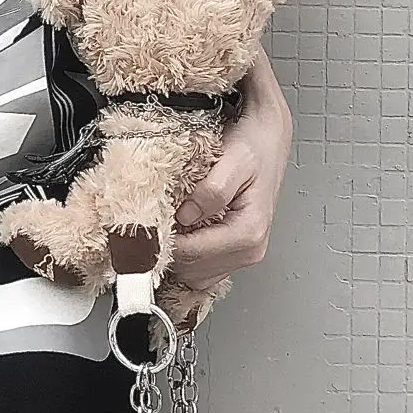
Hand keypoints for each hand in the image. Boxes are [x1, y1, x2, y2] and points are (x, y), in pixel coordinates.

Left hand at [168, 77, 293, 292]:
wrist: (268, 138)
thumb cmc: (255, 146)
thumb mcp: (234, 159)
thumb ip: (212, 190)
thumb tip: (186, 216)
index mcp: (249, 232)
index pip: (191, 255)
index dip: (163, 242)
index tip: (145, 224)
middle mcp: (249, 250)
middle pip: (190, 270)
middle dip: (167, 248)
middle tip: (151, 220)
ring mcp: (242, 254)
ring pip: (193, 275)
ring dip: (175, 253)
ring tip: (166, 222)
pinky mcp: (233, 252)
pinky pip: (200, 269)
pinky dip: (185, 254)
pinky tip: (179, 230)